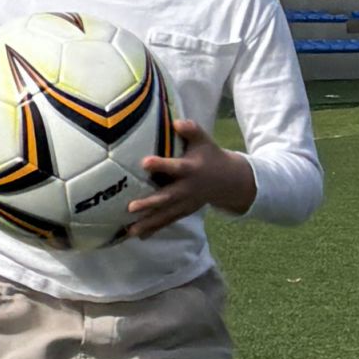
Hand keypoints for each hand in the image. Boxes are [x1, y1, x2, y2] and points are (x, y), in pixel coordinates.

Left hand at [124, 118, 256, 234]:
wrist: (229, 181)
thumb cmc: (210, 156)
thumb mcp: (204, 140)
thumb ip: (191, 130)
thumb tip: (177, 122)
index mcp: (191, 169)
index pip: (175, 167)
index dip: (161, 165)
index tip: (144, 162)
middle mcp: (187, 189)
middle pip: (167, 197)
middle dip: (150, 204)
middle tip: (131, 208)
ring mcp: (186, 203)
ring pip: (166, 214)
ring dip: (148, 223)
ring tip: (130, 231)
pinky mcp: (184, 211)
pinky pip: (168, 221)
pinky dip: (154, 229)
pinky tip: (138, 235)